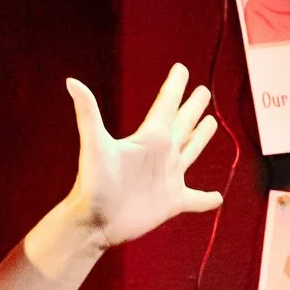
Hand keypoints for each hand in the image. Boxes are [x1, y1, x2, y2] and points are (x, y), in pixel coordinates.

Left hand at [62, 62, 224, 249]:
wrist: (94, 221)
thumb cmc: (94, 183)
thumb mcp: (95, 145)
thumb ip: (88, 113)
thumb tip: (71, 81)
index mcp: (149, 138)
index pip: (166, 105)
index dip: (174, 86)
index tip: (180, 68)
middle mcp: (161, 154)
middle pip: (183, 124)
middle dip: (193, 107)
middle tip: (204, 91)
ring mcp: (169, 178)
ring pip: (191, 152)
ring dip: (201, 138)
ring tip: (211, 124)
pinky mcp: (172, 202)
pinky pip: (195, 200)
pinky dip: (207, 199)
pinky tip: (217, 198)